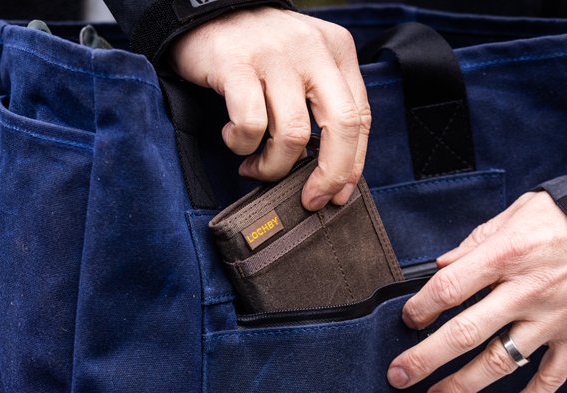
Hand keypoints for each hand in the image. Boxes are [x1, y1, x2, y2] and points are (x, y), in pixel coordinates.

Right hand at [172, 7, 369, 210]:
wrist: (207, 11)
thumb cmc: (259, 50)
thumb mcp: (305, 64)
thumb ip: (322, 105)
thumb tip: (330, 172)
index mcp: (337, 51)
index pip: (360, 117)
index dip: (352, 164)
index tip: (338, 193)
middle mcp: (312, 50)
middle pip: (340, 125)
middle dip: (330, 174)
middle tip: (311, 198)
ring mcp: (275, 55)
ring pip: (293, 134)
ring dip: (274, 166)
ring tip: (256, 167)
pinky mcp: (237, 64)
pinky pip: (250, 124)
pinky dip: (242, 144)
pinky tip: (234, 139)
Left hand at [386, 191, 566, 392]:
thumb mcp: (518, 212)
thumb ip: (477, 242)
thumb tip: (442, 266)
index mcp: (508, 254)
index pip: (450, 288)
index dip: (421, 308)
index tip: (408, 320)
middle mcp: (529, 290)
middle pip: (466, 332)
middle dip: (426, 358)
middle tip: (400, 375)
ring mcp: (554, 318)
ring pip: (501, 361)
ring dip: (464, 384)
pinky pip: (552, 376)